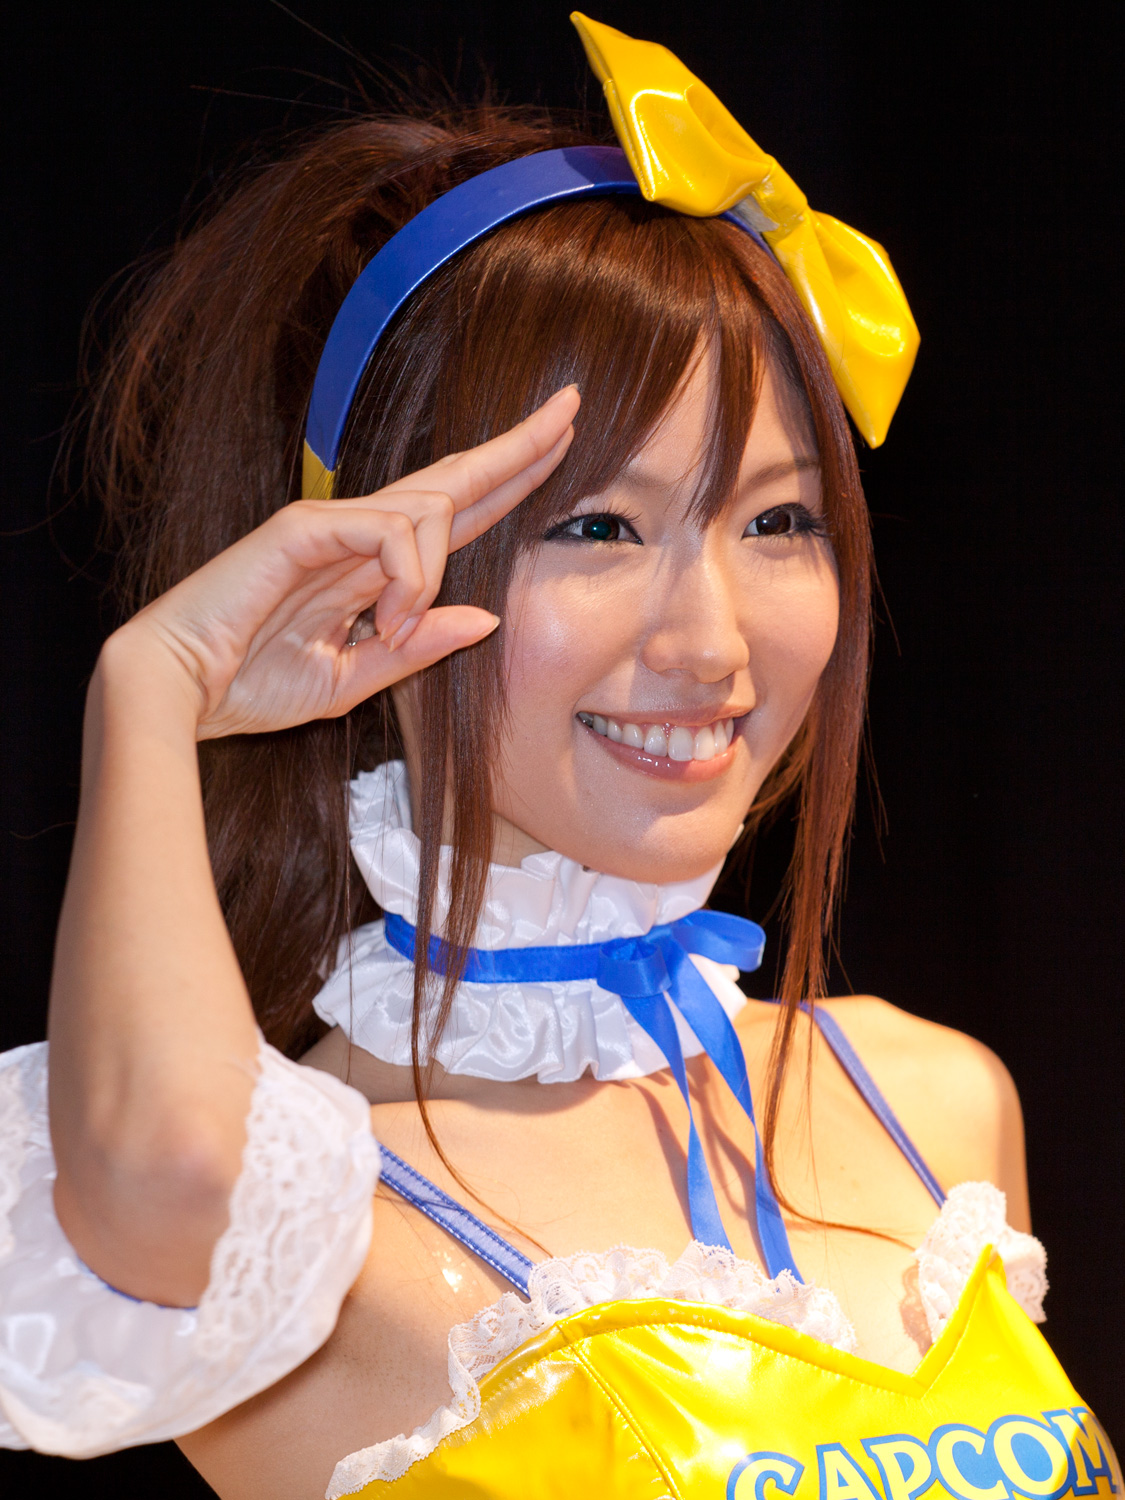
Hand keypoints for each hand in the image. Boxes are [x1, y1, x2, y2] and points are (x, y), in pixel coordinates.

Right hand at [114, 387, 580, 737]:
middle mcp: (360, 536)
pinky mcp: (303, 527)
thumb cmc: (251, 685)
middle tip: (574, 408)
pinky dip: (404, 576)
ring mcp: (332, 524)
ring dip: (434, 568)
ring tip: (398, 625)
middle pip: (457, 478)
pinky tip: (387, 614)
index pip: (457, 514)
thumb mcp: (354, 680)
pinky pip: (386, 532)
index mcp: (373, 569)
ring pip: (430, 508)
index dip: (511, 479)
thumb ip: (417, 649)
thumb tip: (487, 616)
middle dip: (519, 446)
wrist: (181, 692)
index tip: (561, 446)